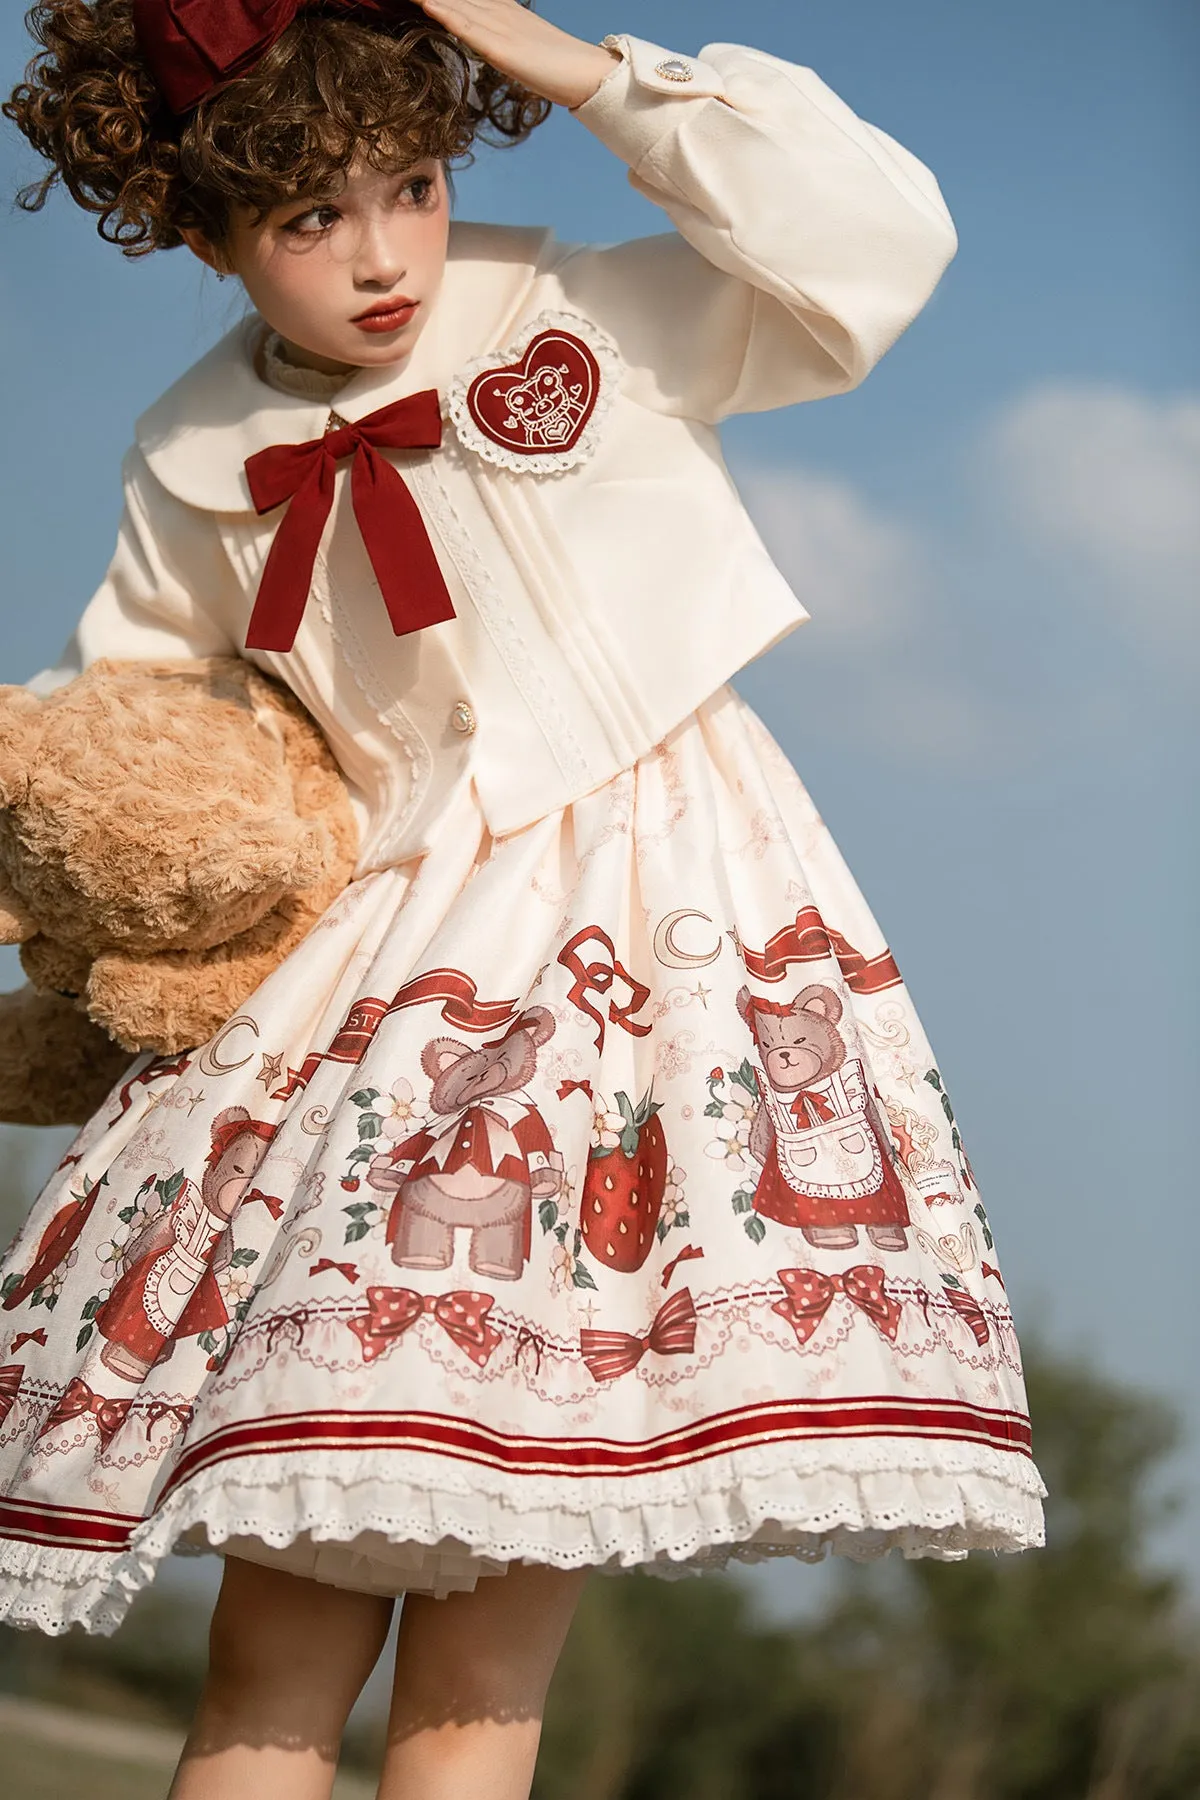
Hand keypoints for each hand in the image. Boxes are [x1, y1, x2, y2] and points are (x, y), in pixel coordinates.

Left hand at [413, 0, 620, 108]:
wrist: (584, 74)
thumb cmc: (556, 67)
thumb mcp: (520, 46)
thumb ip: (498, 39)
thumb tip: (480, 39)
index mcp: (502, 9)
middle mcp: (497, 11)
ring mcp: (500, 27)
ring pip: (456, 4)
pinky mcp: (503, 49)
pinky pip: (469, 28)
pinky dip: (448, 15)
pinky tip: (429, 6)